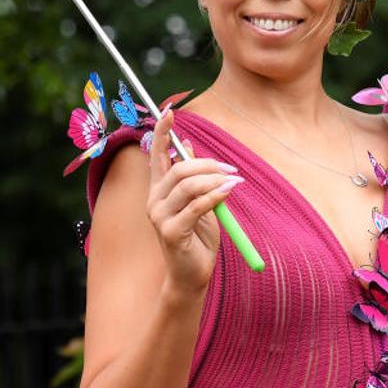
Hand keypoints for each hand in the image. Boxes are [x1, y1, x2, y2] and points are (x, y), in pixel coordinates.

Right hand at [146, 110, 243, 297]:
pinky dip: (216, 195)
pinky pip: (197, 206)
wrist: (192, 275)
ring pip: (188, 185)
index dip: (161, 133)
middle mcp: (153, 201)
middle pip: (178, 169)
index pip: (155, 155)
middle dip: (207, 164)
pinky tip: (229, 192)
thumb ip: (192, 176)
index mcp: (158, 191)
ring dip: (215, 180)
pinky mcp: (171, 232)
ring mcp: (159, 217)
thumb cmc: (196, 238)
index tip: (169, 112)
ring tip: (234, 183)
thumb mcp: (198, 202)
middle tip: (230, 170)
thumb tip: (186, 143)